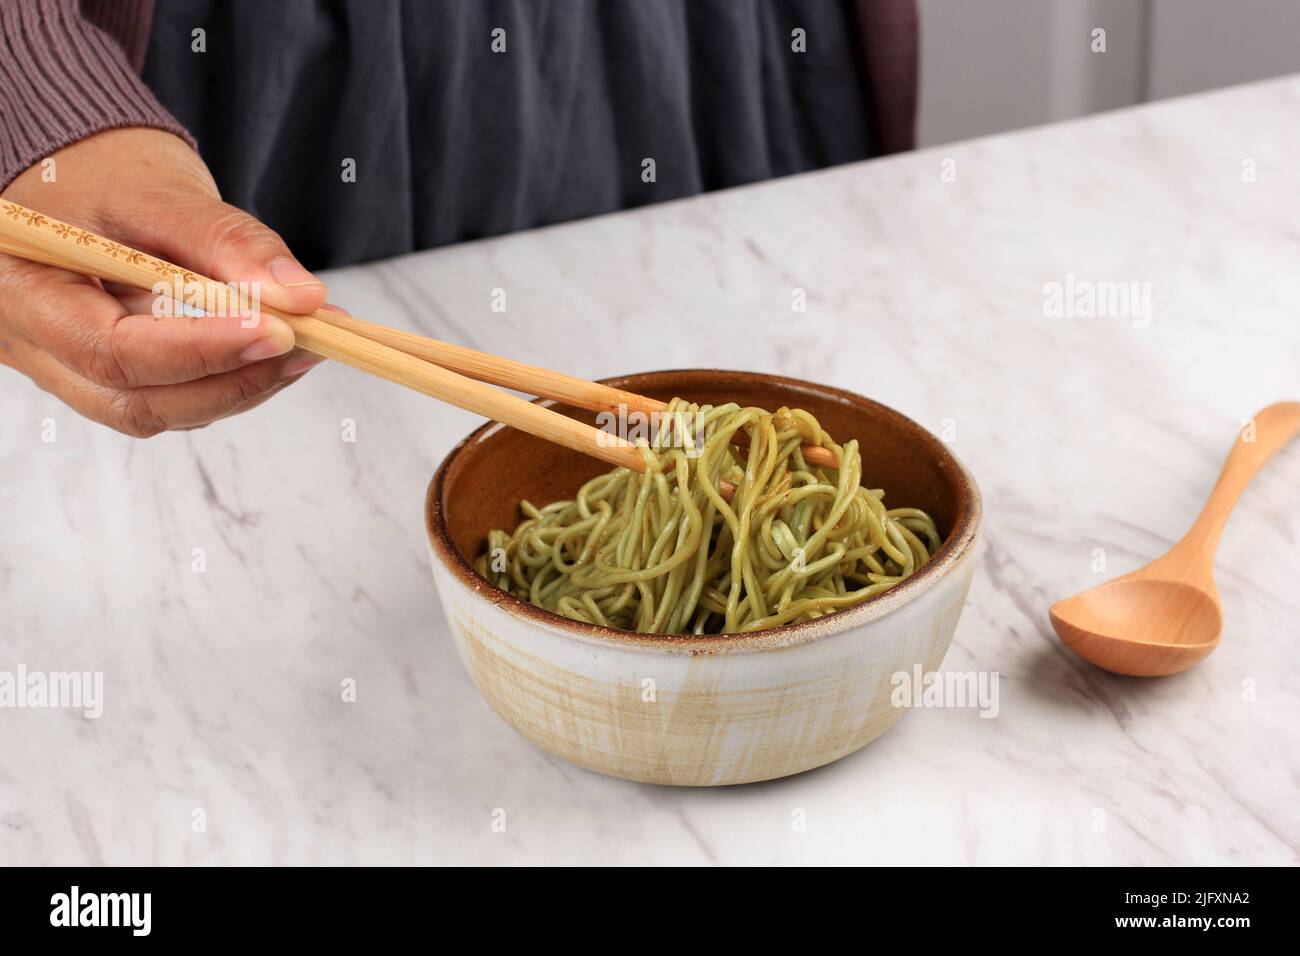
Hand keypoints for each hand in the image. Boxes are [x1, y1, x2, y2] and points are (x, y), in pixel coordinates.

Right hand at [0, 128, 328, 435]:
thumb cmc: (102, 169)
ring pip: (159, 410)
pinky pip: (171, 398)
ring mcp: (69, 368)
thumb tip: (302, 296)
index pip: (110, 351)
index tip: (277, 330)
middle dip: (232, 378)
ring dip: (240, 386)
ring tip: (305, 344)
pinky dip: (228, 380)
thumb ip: (227, 241)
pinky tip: (275, 348)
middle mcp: (33, 344)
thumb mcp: (160, 190)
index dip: (200, 351)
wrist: (82, 172)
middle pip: (136, 399)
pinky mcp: (111, 375)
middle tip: (308, 342)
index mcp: (24, 290)